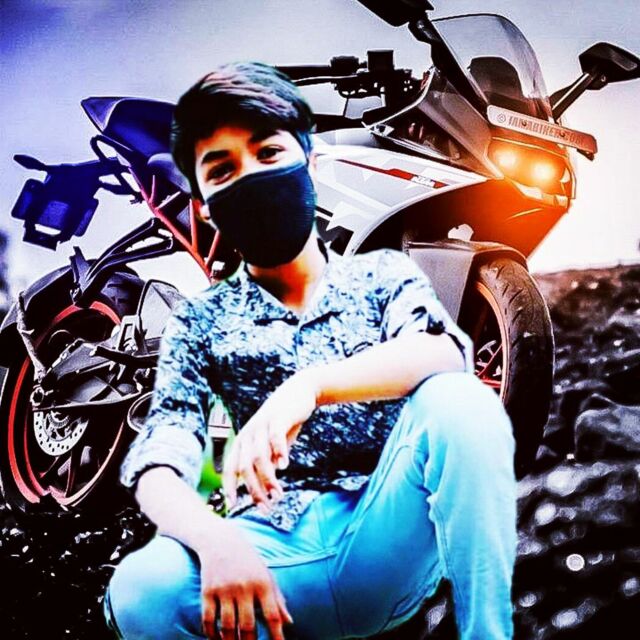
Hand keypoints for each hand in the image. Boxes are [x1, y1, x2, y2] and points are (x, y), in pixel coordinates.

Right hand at [199, 520, 292, 639]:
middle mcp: (244, 586)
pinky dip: (212, 634)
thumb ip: (277, 599)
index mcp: (262, 583)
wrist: (221, 541)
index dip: (276, 636)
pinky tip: (217, 638)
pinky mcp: (208, 591)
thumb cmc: (249, 562)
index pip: (272, 615)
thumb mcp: (266, 575)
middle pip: (248, 626)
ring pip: (228, 627)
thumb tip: (289, 622)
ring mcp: (224, 589)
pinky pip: (209, 620)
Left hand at [223, 371, 317, 510]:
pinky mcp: (278, 418)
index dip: (229, 486)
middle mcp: (248, 434)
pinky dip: (279, 452)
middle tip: (267, 508)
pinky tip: (285, 466)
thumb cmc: (283, 424)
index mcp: (242, 441)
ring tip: (278, 495)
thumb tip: (263, 492)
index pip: (230, 468)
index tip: (233, 504)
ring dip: (268, 479)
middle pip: (245, 467)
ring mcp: (262, 425)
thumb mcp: (272, 447)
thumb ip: (266, 466)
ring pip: (259, 457)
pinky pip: (275, 437)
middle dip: (255, 490)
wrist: (298, 393)